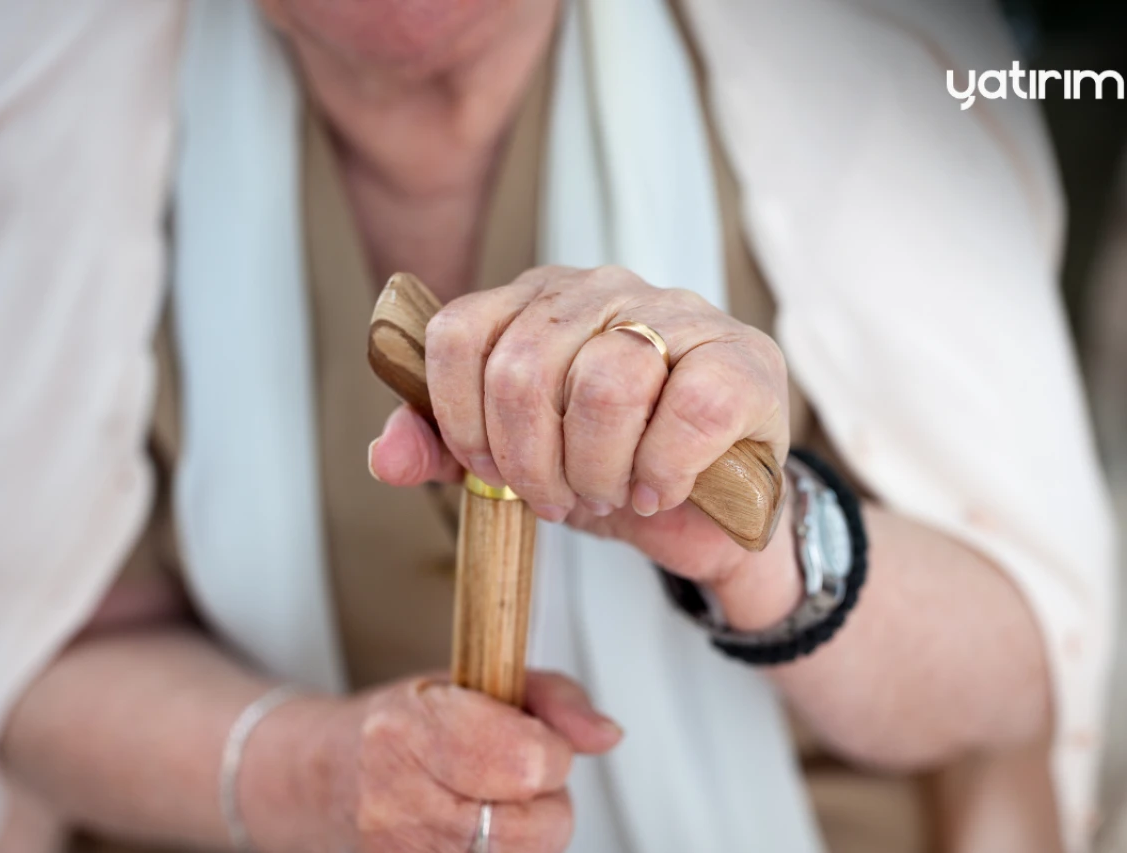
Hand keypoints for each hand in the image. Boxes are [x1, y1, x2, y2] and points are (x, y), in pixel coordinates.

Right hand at [241, 671, 621, 851]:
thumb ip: (552, 698)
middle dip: (544, 801)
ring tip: (491, 804)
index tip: (534, 741)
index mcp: (411, 729)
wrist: (325, 779)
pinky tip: (480, 834)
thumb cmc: (401, 726)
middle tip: (512, 776)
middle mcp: (397, 800)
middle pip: (534, 829)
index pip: (527, 761)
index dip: (550, 752)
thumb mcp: (473, 680)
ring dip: (526, 836)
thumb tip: (604, 734)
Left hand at [368, 265, 800, 628]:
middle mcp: (603, 289)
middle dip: (530, 462)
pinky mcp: (742, 359)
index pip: (460, 333)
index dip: (458, 418)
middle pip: (524, 368)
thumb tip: (385, 455)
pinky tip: (659, 488)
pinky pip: (686, 410)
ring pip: (605, 385)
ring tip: (611, 493)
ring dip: (597, 470)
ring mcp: (678, 315)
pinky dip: (660, 471)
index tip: (488, 470)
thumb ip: (445, 452)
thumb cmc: (608, 468)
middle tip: (557, 498)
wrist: (707, 511)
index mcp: (537, 300)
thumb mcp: (514, 465)